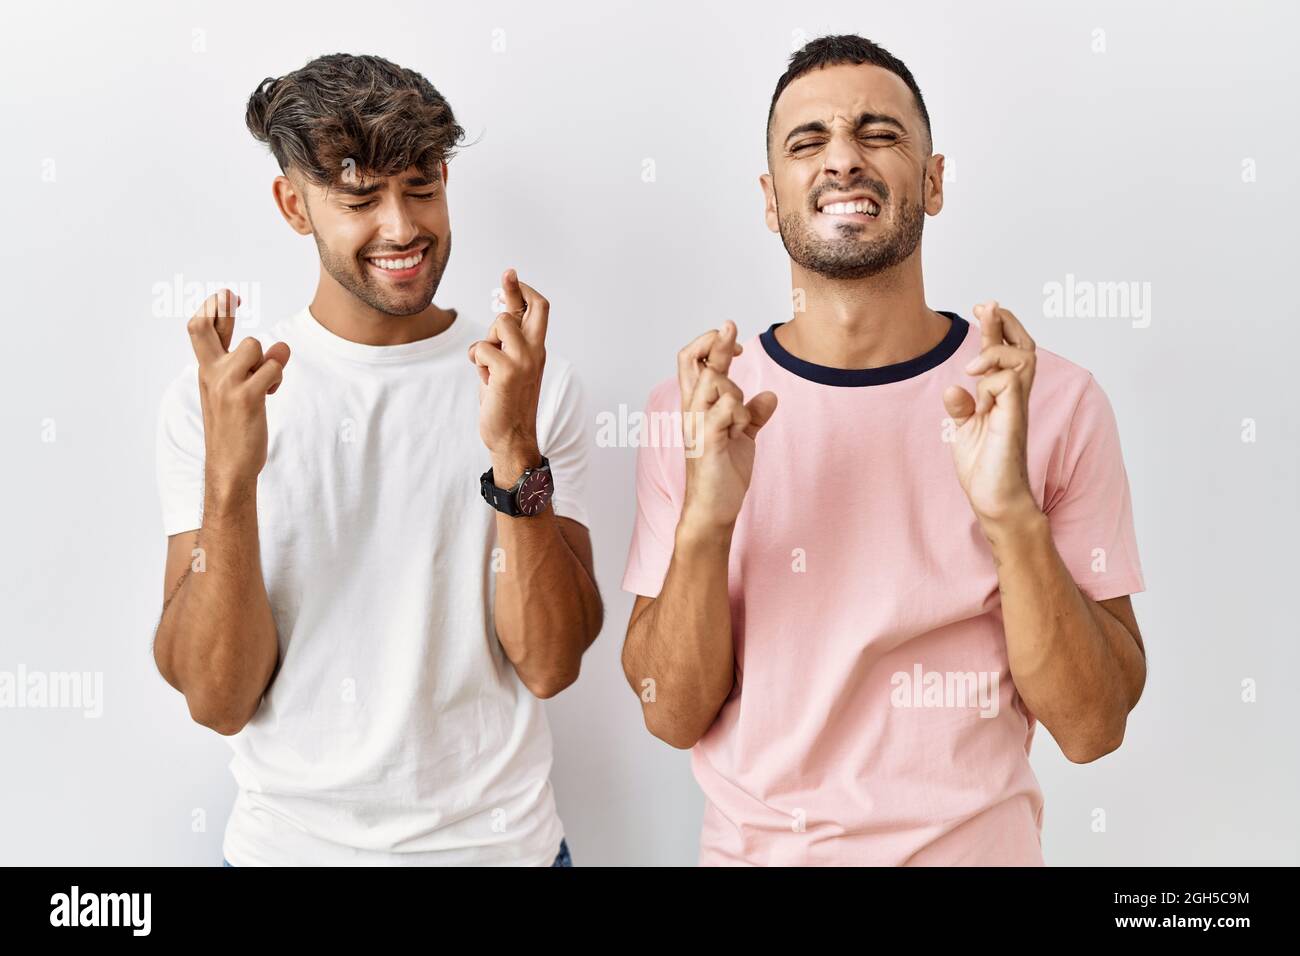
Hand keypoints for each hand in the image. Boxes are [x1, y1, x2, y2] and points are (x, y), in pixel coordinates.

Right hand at [187, 289, 289, 493]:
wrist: (229, 465)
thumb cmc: (235, 428)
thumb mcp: (235, 393)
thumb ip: (252, 367)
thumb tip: (281, 346)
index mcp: (206, 372)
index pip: (202, 332)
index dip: (214, 309)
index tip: (228, 296)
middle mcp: (211, 373)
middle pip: (202, 328)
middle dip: (218, 306)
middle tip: (230, 295)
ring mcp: (226, 384)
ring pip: (256, 346)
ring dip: (270, 360)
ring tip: (267, 383)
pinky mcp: (245, 396)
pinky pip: (272, 367)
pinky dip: (277, 376)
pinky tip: (271, 392)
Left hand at [468, 269, 547, 482]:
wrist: (512, 437)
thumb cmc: (507, 403)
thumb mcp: (509, 367)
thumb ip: (506, 344)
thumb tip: (499, 318)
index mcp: (537, 350)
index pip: (539, 311)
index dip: (524, 291)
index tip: (511, 275)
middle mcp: (536, 352)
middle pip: (534, 307)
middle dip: (515, 288)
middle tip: (507, 273)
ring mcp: (524, 360)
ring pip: (500, 324)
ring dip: (486, 341)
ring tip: (487, 365)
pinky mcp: (508, 371)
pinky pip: (481, 348)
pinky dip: (476, 360)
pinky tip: (484, 377)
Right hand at [677, 320, 777, 531]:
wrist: (714, 509)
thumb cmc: (723, 474)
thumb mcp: (743, 438)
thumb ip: (753, 415)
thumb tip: (770, 396)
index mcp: (699, 406)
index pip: (693, 362)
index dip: (712, 344)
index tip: (735, 345)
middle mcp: (692, 411)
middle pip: (694, 361)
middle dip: (715, 341)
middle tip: (731, 326)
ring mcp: (697, 425)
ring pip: (715, 382)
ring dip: (735, 392)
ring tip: (740, 422)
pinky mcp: (707, 442)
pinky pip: (726, 410)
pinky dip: (739, 413)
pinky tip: (740, 430)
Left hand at [942, 301, 1038, 525]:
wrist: (995, 500)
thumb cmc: (985, 468)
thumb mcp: (965, 431)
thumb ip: (962, 408)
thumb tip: (954, 388)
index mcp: (1002, 396)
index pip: (1004, 352)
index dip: (994, 328)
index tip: (980, 307)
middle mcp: (1013, 397)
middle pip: (1023, 346)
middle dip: (1004, 322)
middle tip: (986, 304)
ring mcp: (1016, 406)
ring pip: (1023, 357)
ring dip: (996, 348)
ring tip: (974, 363)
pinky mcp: (1013, 419)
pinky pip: (1010, 383)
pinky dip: (991, 377)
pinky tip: (977, 388)